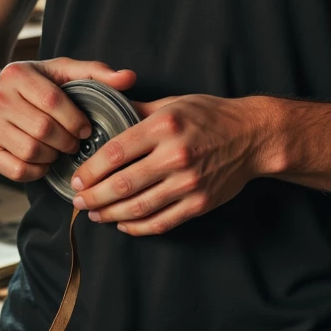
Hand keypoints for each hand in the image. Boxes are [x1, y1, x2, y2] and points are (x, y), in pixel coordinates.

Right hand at [0, 59, 135, 182]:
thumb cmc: (31, 87)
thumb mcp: (58, 72)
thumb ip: (94, 73)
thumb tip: (129, 78)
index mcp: (16, 74)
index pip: (52, 101)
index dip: (75, 120)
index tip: (86, 127)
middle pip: (43, 130)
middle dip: (68, 140)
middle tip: (75, 142)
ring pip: (31, 152)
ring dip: (54, 156)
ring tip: (59, 149)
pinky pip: (19, 171)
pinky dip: (38, 171)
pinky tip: (44, 160)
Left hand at [70, 94, 269, 234]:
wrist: (253, 136)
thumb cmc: (211, 116)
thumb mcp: (172, 103)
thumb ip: (137, 111)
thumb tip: (103, 114)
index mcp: (164, 126)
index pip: (115, 153)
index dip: (90, 171)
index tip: (77, 179)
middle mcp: (175, 155)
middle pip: (122, 184)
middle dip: (94, 197)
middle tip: (79, 202)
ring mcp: (189, 182)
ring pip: (139, 207)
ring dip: (110, 214)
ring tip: (95, 214)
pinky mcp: (199, 203)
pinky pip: (161, 222)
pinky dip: (138, 227)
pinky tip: (123, 224)